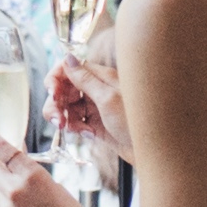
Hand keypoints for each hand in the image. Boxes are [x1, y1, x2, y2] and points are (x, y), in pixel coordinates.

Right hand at [47, 47, 134, 173]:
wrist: (155, 149)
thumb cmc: (137, 120)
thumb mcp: (108, 98)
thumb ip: (85, 79)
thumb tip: (68, 57)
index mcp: (102, 77)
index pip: (70, 68)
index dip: (57, 78)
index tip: (51, 91)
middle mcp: (97, 90)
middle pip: (65, 89)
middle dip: (56, 102)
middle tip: (57, 119)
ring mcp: (97, 108)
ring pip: (68, 107)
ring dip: (63, 117)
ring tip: (69, 129)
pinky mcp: (97, 126)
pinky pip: (77, 123)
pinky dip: (75, 128)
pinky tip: (83, 134)